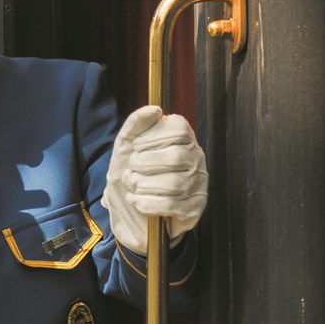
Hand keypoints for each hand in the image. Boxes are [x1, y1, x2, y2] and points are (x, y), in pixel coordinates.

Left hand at [104, 105, 207, 255]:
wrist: (130, 213)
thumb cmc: (132, 175)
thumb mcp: (126, 146)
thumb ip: (136, 123)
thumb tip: (155, 109)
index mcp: (184, 140)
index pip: (179, 129)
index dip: (152, 138)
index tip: (136, 148)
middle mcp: (197, 160)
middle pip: (176, 157)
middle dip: (144, 164)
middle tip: (131, 170)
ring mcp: (199, 185)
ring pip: (174, 184)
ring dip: (143, 185)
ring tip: (133, 186)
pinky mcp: (194, 210)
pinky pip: (171, 206)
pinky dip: (146, 204)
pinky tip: (137, 201)